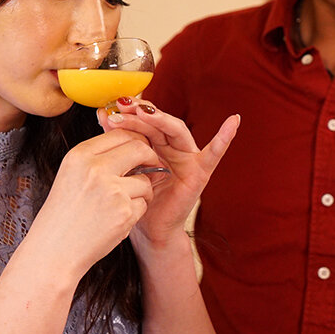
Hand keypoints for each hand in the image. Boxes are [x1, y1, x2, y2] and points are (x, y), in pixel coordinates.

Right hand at [26, 129, 159, 279]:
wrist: (54, 251)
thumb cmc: (63, 214)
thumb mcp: (72, 175)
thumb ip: (98, 158)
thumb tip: (132, 143)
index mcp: (79, 156)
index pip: (119, 134)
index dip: (135, 141)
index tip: (140, 151)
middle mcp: (95, 169)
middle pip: (139, 148)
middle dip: (150, 158)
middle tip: (150, 167)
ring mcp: (111, 190)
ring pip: (145, 180)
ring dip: (142, 191)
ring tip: (121, 205)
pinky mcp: (123, 212)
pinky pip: (144, 203)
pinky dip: (135, 212)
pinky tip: (116, 220)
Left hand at [98, 99, 239, 247]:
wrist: (146, 228)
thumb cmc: (136, 195)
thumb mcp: (124, 163)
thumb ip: (118, 139)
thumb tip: (101, 112)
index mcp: (155, 142)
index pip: (144, 120)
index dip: (130, 111)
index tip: (111, 105)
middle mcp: (173, 146)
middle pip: (158, 123)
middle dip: (140, 113)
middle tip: (122, 107)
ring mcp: (188, 157)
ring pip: (176, 131)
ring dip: (159, 119)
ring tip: (142, 113)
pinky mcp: (200, 172)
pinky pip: (214, 154)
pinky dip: (224, 138)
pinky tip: (233, 122)